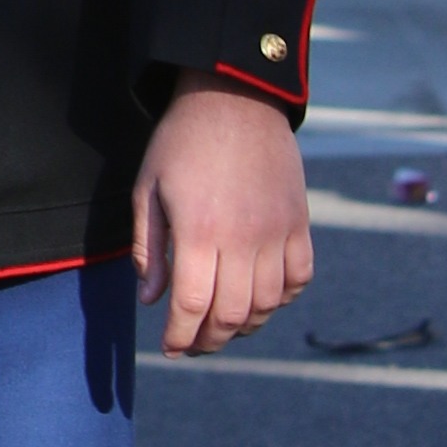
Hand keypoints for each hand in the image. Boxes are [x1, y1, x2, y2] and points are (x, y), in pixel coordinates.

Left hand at [133, 86, 311, 356]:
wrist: (235, 97)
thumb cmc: (181, 141)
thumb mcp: (148, 190)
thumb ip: (149, 248)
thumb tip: (151, 300)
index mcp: (198, 232)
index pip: (191, 306)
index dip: (180, 336)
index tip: (170, 348)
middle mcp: (242, 239)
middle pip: (231, 315)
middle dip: (210, 340)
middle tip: (194, 344)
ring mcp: (276, 232)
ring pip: (267, 304)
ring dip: (245, 326)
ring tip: (223, 326)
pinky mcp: (298, 222)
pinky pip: (298, 278)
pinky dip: (281, 299)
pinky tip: (260, 298)